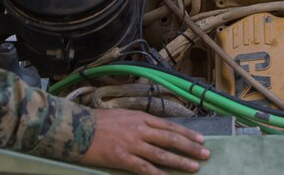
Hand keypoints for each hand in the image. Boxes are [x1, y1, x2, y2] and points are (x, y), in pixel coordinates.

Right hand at [79, 109, 209, 173]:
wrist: (77, 128)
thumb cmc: (98, 121)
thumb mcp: (123, 115)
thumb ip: (139, 122)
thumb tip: (153, 129)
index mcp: (141, 117)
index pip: (170, 126)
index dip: (187, 133)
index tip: (201, 139)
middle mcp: (140, 130)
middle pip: (171, 139)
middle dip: (191, 147)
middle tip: (206, 154)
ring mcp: (132, 145)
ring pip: (162, 154)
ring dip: (180, 161)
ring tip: (195, 167)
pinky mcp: (123, 159)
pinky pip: (145, 169)